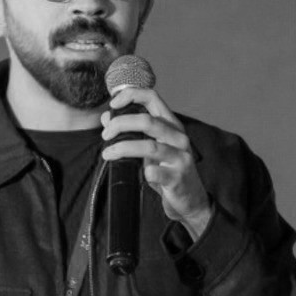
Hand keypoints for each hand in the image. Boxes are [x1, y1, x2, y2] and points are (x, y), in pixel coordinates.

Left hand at [101, 87, 212, 239]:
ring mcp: (180, 158)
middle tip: (105, 135)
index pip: (152, 98)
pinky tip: (140, 173)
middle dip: (120, 124)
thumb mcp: (150, 147)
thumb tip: (107, 117)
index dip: (131, 95)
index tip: (113, 104)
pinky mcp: (178, 179)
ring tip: (107, 154)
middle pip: (147, 121)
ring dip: (123, 148)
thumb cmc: (167, 169)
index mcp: (171, 125)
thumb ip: (131, 130)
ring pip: (149, 146)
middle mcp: (179, 138)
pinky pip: (157, 172)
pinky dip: (146, 172)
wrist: (189, 200)